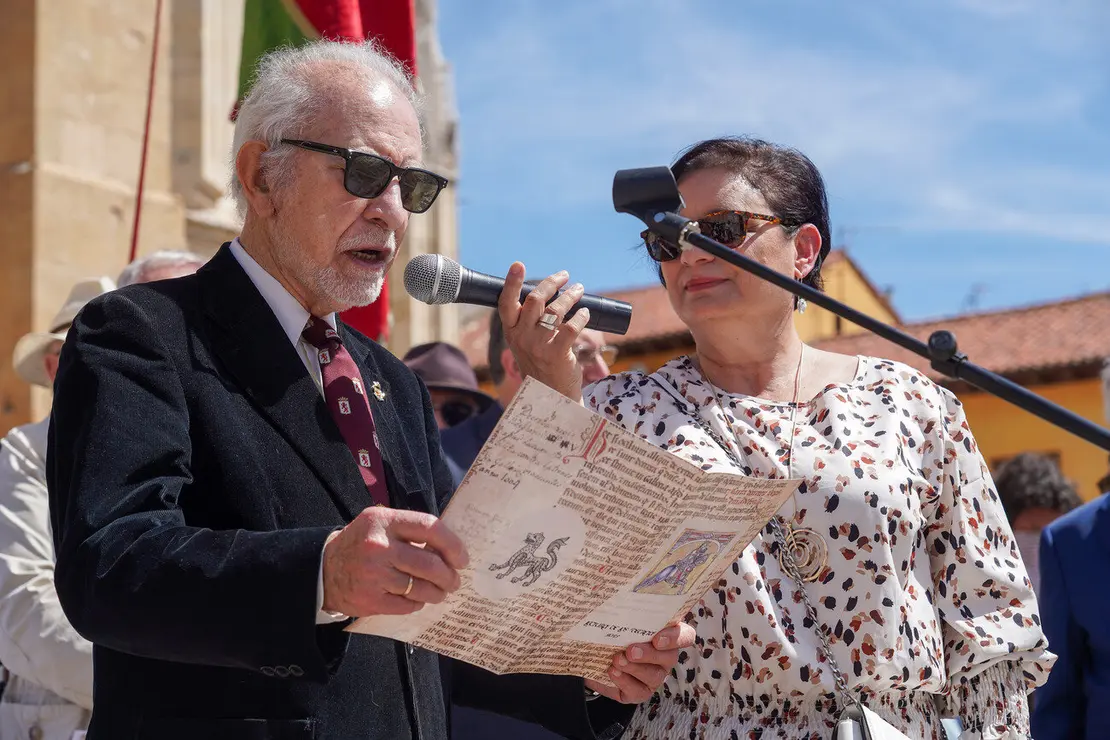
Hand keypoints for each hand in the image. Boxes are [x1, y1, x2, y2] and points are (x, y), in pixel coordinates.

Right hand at [322, 507, 468, 616]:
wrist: (323, 569)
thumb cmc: (361, 544)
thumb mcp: (380, 523)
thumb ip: (411, 530)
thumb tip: (449, 548)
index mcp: (384, 521)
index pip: (430, 527)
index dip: (453, 545)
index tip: (462, 558)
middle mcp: (379, 546)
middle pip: (430, 564)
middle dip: (449, 576)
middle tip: (454, 581)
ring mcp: (374, 575)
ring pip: (421, 588)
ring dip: (436, 593)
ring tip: (439, 592)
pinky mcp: (370, 600)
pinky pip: (407, 605)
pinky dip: (417, 603)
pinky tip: (416, 599)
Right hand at [497, 262, 588, 401]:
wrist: (550, 397)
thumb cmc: (540, 365)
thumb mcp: (525, 343)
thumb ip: (529, 322)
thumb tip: (547, 292)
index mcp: (511, 332)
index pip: (506, 303)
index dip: (512, 282)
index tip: (518, 265)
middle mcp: (521, 337)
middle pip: (535, 299)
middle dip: (551, 282)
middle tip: (564, 276)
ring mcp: (538, 346)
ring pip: (555, 310)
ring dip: (570, 295)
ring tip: (579, 290)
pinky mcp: (557, 354)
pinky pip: (571, 327)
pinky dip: (581, 316)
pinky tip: (585, 312)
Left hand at [584, 622, 695, 703]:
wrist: (597, 656)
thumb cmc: (614, 632)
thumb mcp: (620, 619)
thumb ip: (625, 611)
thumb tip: (615, 593)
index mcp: (666, 634)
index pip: (685, 635)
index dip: (675, 638)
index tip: (657, 638)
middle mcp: (665, 656)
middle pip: (670, 657)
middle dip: (650, 654)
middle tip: (631, 650)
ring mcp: (655, 676)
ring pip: (654, 675)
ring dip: (635, 668)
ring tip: (617, 660)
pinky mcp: (641, 691)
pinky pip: (638, 691)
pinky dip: (624, 681)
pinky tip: (613, 671)